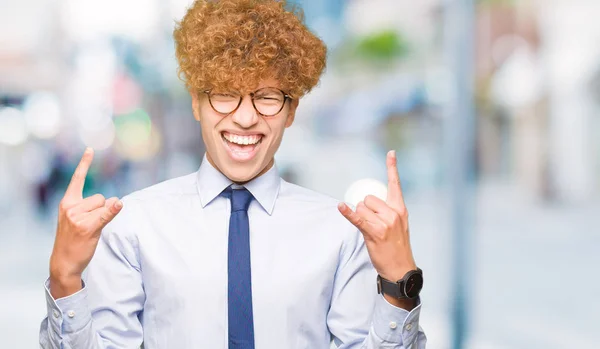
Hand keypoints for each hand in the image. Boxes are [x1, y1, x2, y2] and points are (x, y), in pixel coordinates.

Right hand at [49, 148, 122, 297]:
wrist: (64, 261)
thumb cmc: (72, 240)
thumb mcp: (75, 220)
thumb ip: (90, 207)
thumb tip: (115, 201)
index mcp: (67, 203)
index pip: (77, 179)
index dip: (84, 163)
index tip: (90, 149)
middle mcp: (71, 207)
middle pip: (100, 197)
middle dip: (101, 209)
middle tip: (89, 225)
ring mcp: (79, 217)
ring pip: (105, 206)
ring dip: (105, 216)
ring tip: (91, 231)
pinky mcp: (88, 227)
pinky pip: (106, 214)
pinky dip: (114, 210)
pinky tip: (119, 205)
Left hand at [338, 151, 416, 306]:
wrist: (401, 268)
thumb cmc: (397, 246)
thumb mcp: (399, 225)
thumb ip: (388, 211)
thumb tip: (367, 201)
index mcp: (400, 209)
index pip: (395, 184)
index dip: (392, 167)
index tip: (390, 152)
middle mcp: (393, 213)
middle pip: (369, 198)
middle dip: (365, 208)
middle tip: (372, 223)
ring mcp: (384, 223)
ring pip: (361, 208)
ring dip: (359, 217)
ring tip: (370, 231)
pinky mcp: (373, 233)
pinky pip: (356, 218)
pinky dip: (347, 212)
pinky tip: (340, 206)